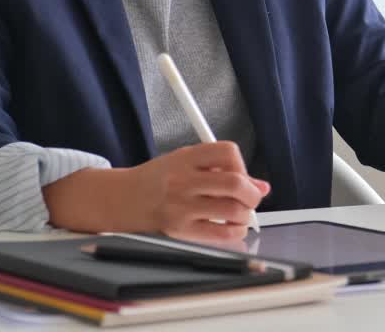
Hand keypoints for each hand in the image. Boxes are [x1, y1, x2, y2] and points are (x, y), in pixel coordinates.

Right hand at [128, 141, 268, 244]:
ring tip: (239, 213)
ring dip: (245, 214)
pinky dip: (235, 231)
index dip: (242, 165)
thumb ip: (222, 169)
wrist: (123, 199)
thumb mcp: (186, 162)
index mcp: (185, 158)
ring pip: (232, 210)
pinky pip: (221, 234)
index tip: (241, 174)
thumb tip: (261, 185)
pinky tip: (230, 227)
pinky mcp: (180, 230)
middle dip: (252, 193)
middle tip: (251, 198)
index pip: (228, 152)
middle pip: (235, 183)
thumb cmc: (158, 179)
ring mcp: (181, 206)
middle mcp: (183, 181)